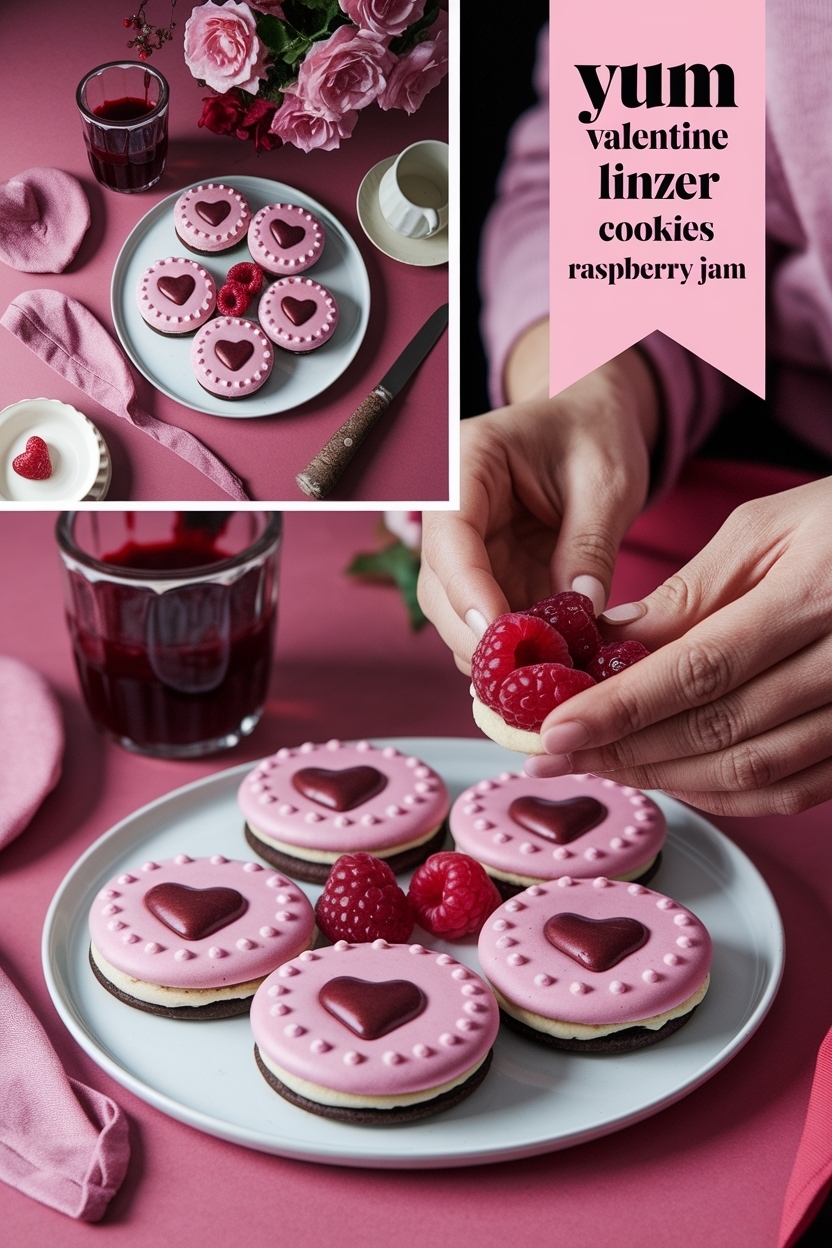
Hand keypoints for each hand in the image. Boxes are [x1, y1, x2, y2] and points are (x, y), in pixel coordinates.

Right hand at [418, 326, 658, 672]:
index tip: (501, 636)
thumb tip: (583, 614)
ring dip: (499, 653)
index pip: (450, 538)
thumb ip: (590, 545)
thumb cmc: (595, 433)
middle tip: (534, 676)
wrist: (591, 423)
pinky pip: (489, 626)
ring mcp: (464, 551)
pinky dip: (517, 652)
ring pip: (457, 618)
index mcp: (466, 464)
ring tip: (553, 678)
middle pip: (440, 589)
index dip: (469, 593)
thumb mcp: (607, 481)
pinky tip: (555, 669)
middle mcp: (450, 512)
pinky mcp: (486, 579)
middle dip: (482, 637)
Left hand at [527, 477, 831, 815]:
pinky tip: (673, 777)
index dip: (621, 708)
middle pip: (718, 730)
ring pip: (752, 772)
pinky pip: (794, 790)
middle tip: (550, 755)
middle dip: (623, 750)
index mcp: (818, 594)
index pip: (701, 668)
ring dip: (664, 777)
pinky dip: (725, 794)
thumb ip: (691, 590)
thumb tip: (612, 641)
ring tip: (599, 765)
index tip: (555, 729)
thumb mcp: (767, 527)